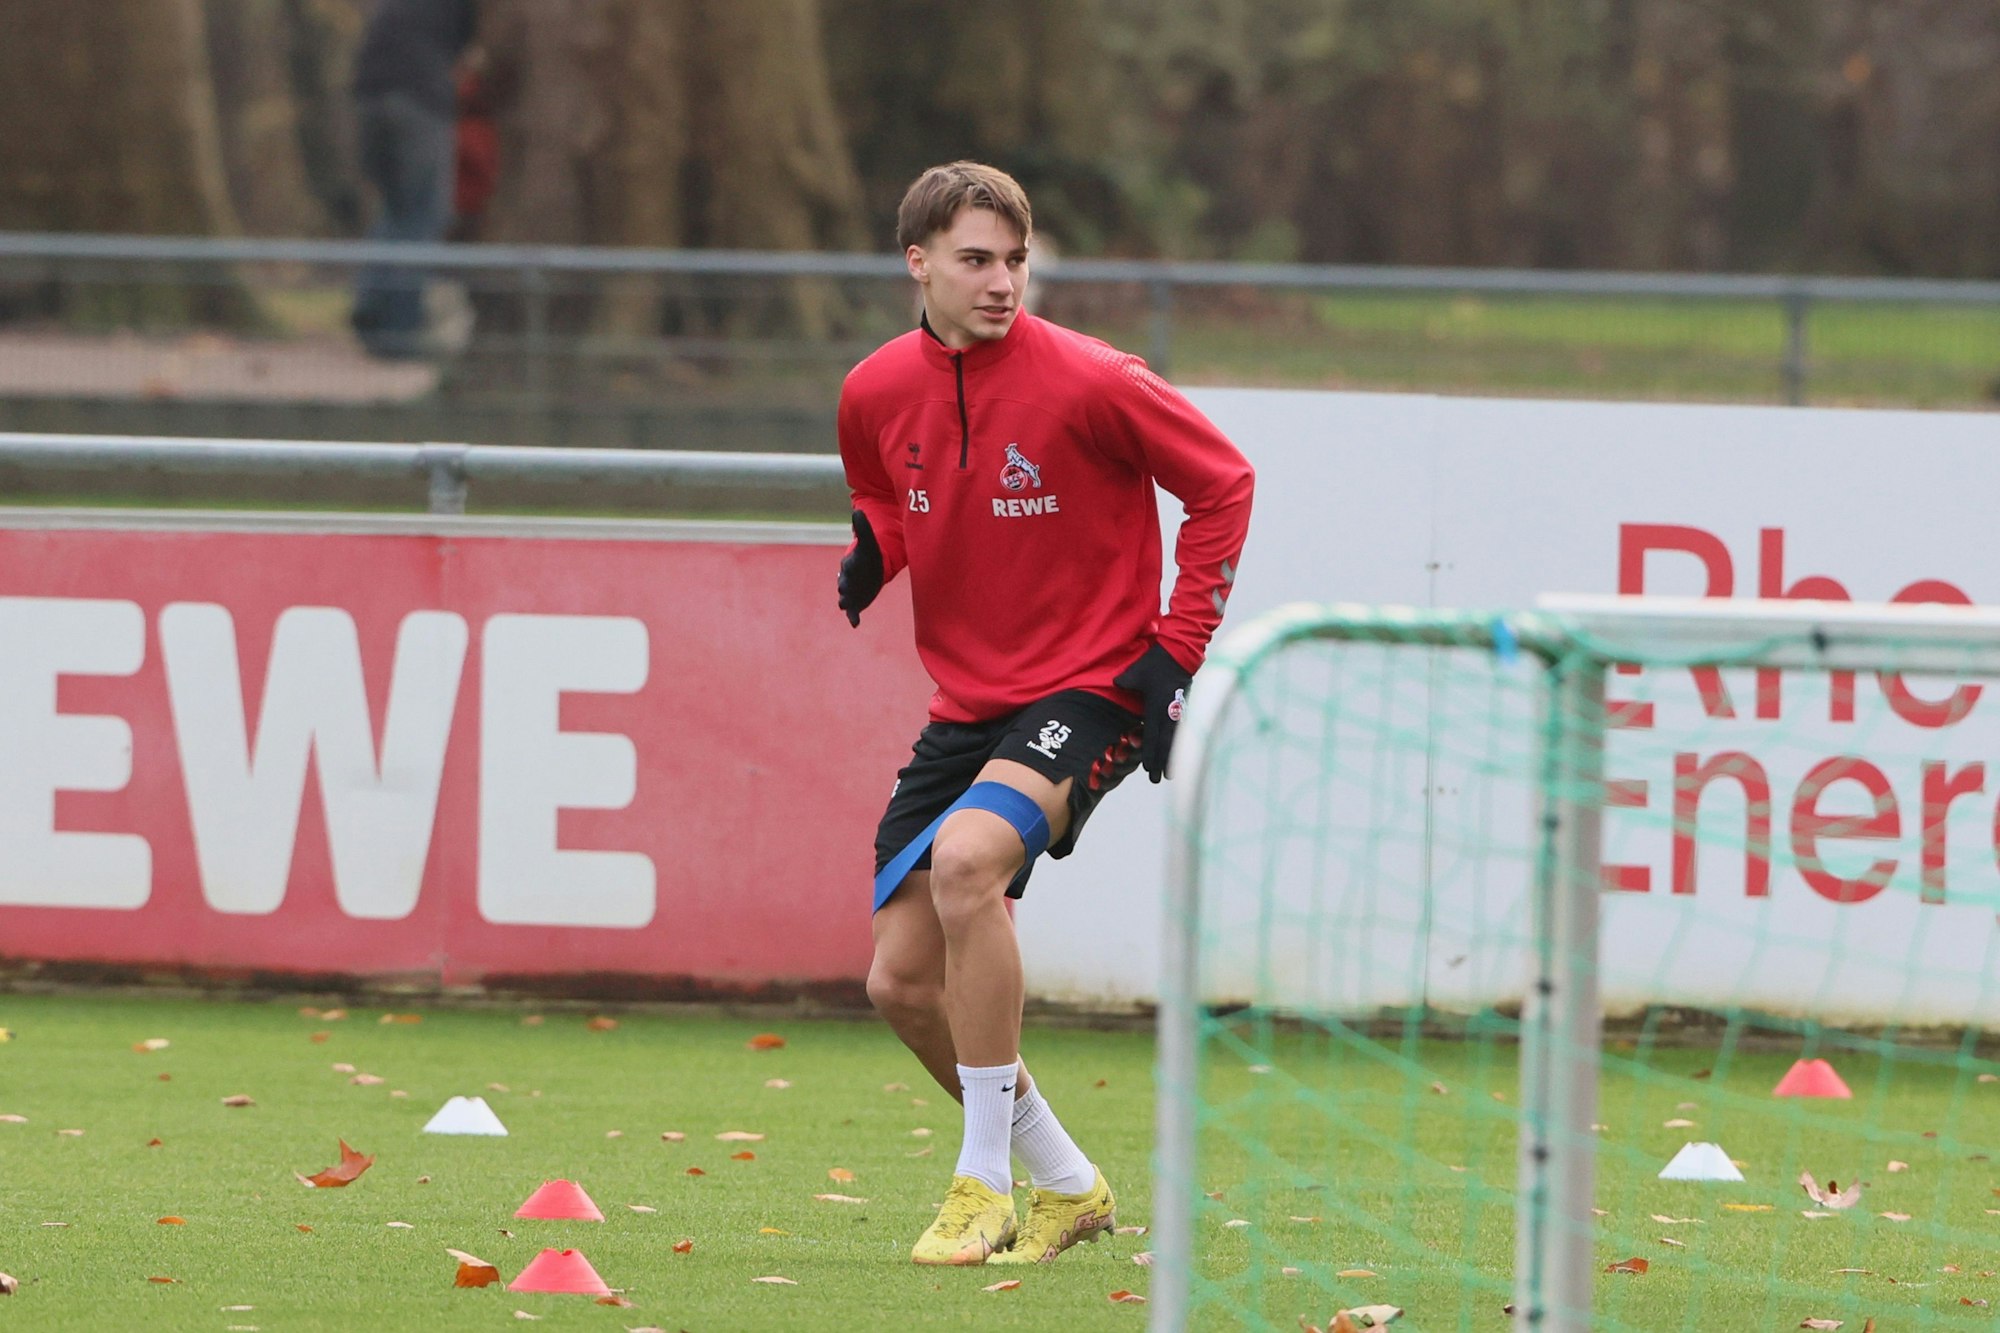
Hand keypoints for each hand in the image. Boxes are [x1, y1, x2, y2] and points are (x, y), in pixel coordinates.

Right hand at [837, 510, 883, 626]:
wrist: (872, 569)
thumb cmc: (869, 554)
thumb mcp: (869, 541)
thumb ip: (863, 529)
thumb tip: (857, 511)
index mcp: (850, 564)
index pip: (848, 565)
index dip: (849, 566)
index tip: (849, 565)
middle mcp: (847, 579)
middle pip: (843, 583)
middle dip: (844, 587)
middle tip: (842, 590)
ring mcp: (851, 592)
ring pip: (845, 598)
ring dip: (845, 602)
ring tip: (844, 606)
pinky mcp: (857, 603)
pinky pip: (853, 611)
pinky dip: (853, 617)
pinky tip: (855, 624)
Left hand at [1113, 641, 1193, 781]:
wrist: (1179, 653)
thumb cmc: (1155, 663)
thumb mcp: (1136, 673)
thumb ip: (1125, 682)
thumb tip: (1115, 685)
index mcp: (1155, 708)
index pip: (1152, 736)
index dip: (1150, 754)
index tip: (1148, 769)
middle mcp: (1168, 713)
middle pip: (1164, 743)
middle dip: (1161, 763)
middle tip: (1157, 779)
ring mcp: (1178, 711)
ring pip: (1174, 740)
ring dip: (1172, 757)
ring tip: (1171, 774)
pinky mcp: (1185, 707)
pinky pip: (1180, 730)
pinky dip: (1177, 745)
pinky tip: (1177, 754)